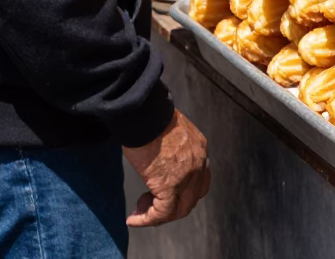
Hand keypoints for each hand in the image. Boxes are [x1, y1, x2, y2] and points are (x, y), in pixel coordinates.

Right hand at [123, 111, 209, 226]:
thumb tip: (161, 159)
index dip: (183, 193)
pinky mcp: (169, 185)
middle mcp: (199, 164)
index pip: (200, 181)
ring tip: (140, 211)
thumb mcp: (171, 132)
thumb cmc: (151, 118)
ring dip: (159, 215)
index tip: (162, 194)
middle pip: (192, 198)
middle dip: (171, 207)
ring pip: (179, 209)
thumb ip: (174, 147)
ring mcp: (187, 176)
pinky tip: (134, 218)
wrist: (146, 115)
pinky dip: (147, 219)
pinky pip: (162, 212)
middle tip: (149, 204)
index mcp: (200, 149)